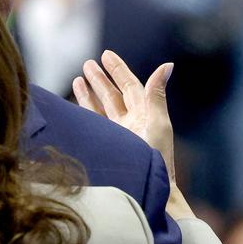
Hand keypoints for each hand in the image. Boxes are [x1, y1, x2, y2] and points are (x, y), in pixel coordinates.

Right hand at [73, 53, 192, 217]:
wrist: (146, 188)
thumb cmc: (155, 158)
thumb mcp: (157, 122)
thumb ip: (156, 94)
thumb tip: (166, 65)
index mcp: (146, 113)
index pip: (130, 85)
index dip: (118, 69)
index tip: (106, 55)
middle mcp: (131, 121)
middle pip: (114, 94)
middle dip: (101, 78)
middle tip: (87, 64)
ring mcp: (118, 133)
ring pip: (102, 107)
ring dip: (90, 92)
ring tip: (78, 78)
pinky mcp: (107, 144)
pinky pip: (93, 122)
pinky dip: (85, 110)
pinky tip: (76, 101)